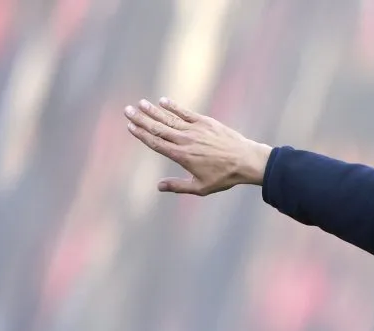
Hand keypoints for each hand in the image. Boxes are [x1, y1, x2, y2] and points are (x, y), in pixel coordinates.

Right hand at [123, 97, 272, 194]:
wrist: (246, 161)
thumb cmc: (224, 177)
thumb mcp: (201, 187)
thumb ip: (178, 186)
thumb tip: (158, 187)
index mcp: (181, 156)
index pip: (155, 143)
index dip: (141, 134)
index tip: (130, 126)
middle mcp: (185, 140)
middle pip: (158, 128)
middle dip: (141, 119)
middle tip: (127, 110)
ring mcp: (195, 129)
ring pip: (169, 118)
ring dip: (153, 111)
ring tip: (140, 104)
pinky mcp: (206, 122)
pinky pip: (186, 112)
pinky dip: (173, 106)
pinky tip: (163, 101)